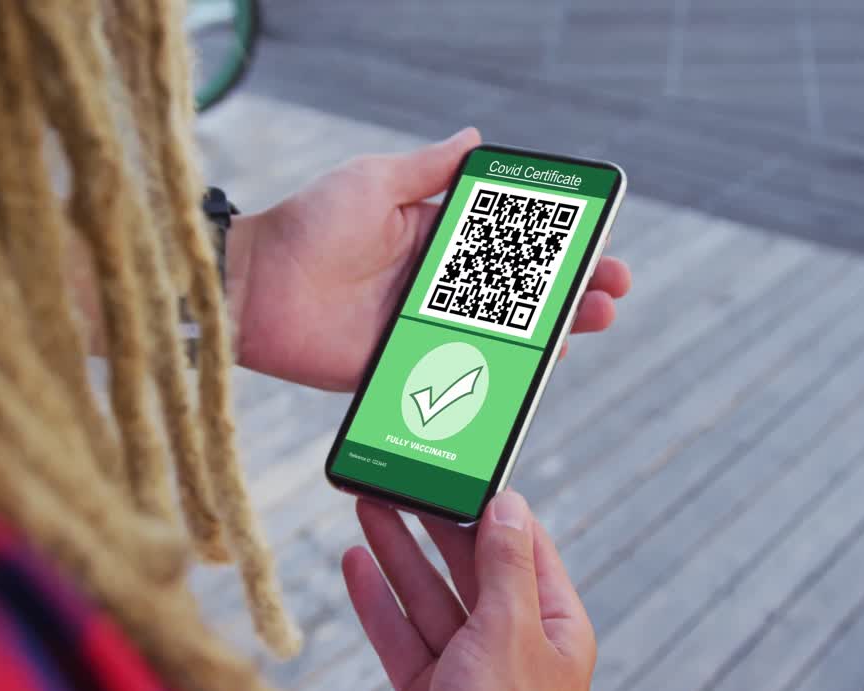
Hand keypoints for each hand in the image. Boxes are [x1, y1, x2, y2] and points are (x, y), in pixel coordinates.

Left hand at [229, 128, 631, 390]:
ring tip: (591, 322)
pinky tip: (537, 374)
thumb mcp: (374, 183)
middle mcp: (434, 287)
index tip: (597, 244)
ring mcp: (423, 330)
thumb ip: (428, 169)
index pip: (508, 245)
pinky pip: (460, 375)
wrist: (252, 288)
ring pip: (501, 337)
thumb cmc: (308, 225)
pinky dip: (500, 379)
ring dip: (550, 332)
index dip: (554, 246)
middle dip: (570, 290)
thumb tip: (476, 137)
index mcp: (432, 239)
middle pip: (517, 294)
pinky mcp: (403, 370)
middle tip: (611, 289)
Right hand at [342, 492, 595, 690]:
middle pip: (471, 569)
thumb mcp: (510, 632)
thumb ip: (505, 566)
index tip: (460, 471)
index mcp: (553, 625)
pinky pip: (402, 638)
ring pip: (430, 599)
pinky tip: (356, 566)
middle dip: (433, 525)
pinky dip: (378, 602)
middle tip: (401, 482)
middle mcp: (514, 644)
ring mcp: (469, 671)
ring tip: (368, 507)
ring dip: (398, 553)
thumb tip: (510, 504)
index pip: (526, 547)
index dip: (493, 508)